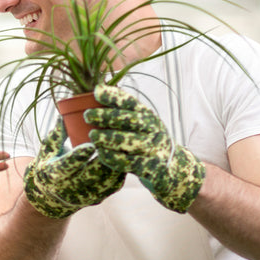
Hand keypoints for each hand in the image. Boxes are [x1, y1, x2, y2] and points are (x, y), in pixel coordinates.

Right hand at [22, 119, 124, 218]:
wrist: (52, 196)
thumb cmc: (50, 166)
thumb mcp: (48, 150)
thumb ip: (57, 134)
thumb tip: (63, 115)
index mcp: (55, 175)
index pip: (68, 166)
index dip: (79, 156)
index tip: (90, 145)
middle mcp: (70, 189)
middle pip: (92, 173)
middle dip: (105, 156)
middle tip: (115, 137)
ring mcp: (86, 195)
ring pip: (107, 179)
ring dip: (116, 161)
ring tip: (124, 144)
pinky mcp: (99, 198)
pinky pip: (115, 183)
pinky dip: (121, 169)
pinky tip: (126, 155)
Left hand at [87, 84, 205, 212]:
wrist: (172, 169)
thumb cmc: (148, 143)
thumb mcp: (142, 125)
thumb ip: (125, 113)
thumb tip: (99, 91)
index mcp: (148, 117)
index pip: (131, 103)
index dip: (114, 96)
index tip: (96, 91)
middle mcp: (153, 130)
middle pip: (129, 120)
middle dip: (107, 116)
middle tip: (88, 115)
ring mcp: (153, 148)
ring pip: (128, 141)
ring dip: (108, 137)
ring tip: (93, 135)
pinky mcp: (150, 167)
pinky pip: (128, 162)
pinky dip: (113, 157)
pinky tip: (101, 153)